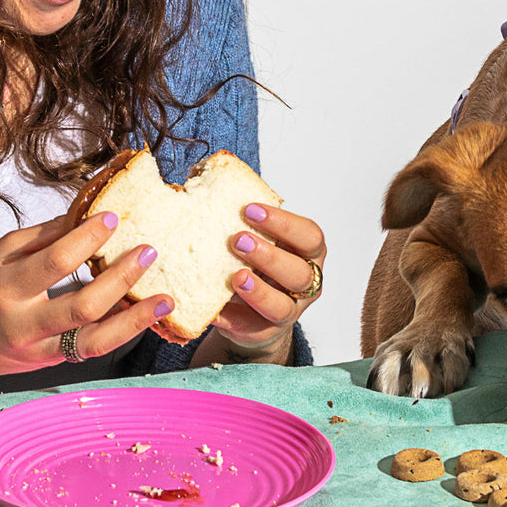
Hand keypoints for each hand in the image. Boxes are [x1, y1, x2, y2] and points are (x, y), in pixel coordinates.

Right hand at [0, 211, 172, 409]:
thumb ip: (39, 238)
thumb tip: (81, 212)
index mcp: (4, 289)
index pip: (53, 262)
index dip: (86, 239)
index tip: (112, 217)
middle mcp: (23, 325)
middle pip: (81, 306)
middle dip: (120, 278)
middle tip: (149, 251)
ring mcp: (39, 350)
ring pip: (94, 340)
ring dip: (135, 320)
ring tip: (166, 298)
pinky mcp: (50, 364)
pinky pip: (92, 350)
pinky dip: (122, 333)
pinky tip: (146, 315)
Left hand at [200, 203, 325, 363]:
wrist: (252, 306)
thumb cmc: (253, 258)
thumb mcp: (254, 233)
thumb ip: (237, 210)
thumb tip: (197, 175)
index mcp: (307, 251)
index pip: (309, 235)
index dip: (284, 223)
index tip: (251, 209)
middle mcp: (306, 282)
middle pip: (299, 272)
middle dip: (269, 255)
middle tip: (237, 240)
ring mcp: (289, 310)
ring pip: (282, 306)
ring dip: (258, 291)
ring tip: (235, 278)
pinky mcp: (265, 332)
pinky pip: (251, 329)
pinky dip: (231, 319)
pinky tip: (214, 309)